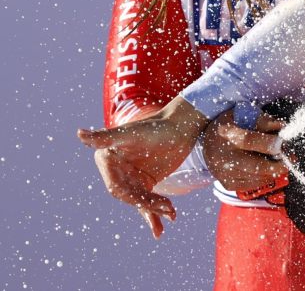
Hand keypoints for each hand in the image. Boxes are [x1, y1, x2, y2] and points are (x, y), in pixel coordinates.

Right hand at [78, 96, 208, 237]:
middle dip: (147, 204)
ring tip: (171, 213)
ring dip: (154, 210)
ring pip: (139, 201)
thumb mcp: (132, 133)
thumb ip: (106, 137)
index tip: (146, 201)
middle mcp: (116, 170)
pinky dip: (157, 212)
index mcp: (107, 160)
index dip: (130, 197)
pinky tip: (167, 222)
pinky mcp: (145, 182)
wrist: (181, 126)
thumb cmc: (156, 126)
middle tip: (166, 206)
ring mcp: (131, 177)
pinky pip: (148, 201)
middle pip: (129, 197)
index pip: (115, 187)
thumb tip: (79, 134)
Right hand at [202, 110, 287, 192]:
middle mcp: (223, 157)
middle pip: (255, 166)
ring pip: (256, 177)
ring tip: (279, 161)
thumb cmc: (232, 126)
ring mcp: (224, 173)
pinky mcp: (228, 183)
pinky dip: (264, 178)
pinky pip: (253, 185)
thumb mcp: (244, 115)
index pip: (249, 140)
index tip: (284, 143)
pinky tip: (268, 169)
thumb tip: (283, 127)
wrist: (209, 142)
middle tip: (291, 159)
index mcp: (227, 135)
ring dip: (273, 171)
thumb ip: (264, 121)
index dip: (269, 143)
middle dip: (277, 164)